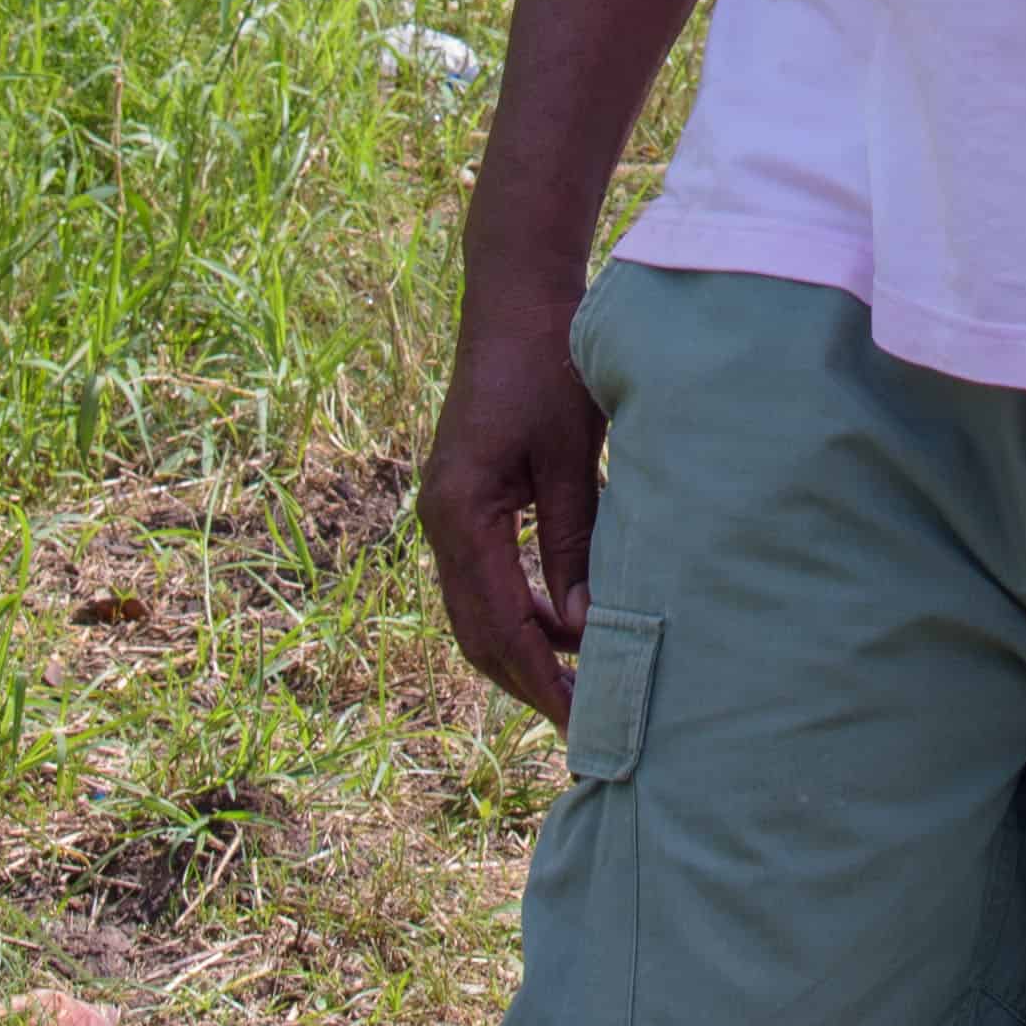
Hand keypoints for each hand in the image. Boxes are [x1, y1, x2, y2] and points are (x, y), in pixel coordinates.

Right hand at [420, 276, 602, 722]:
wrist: (514, 300)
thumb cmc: (547, 365)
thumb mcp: (573, 456)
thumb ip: (574, 543)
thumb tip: (584, 630)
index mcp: (459, 513)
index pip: (499, 624)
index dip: (542, 680)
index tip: (582, 722)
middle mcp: (440, 521)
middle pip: (478, 632)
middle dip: (529, 683)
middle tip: (586, 726)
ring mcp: (446, 513)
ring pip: (477, 612)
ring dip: (524, 653)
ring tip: (581, 688)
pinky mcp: (464, 502)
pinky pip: (484, 581)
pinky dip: (520, 614)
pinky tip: (567, 628)